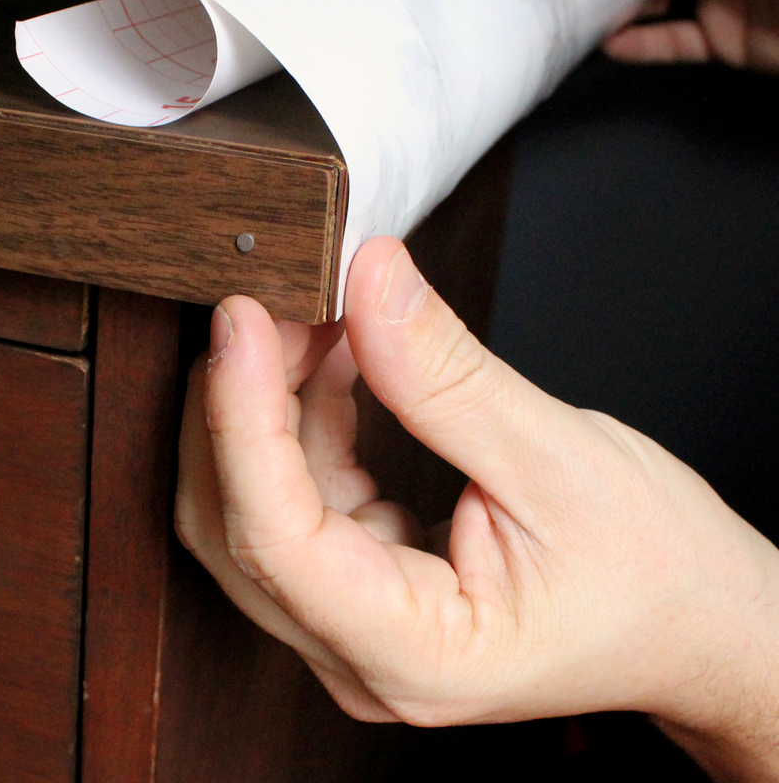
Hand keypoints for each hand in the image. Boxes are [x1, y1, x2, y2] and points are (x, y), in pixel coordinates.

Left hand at [176, 236, 778, 779]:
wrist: (700, 625)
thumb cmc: (657, 573)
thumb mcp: (558, 460)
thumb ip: (444, 375)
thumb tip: (368, 279)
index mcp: (411, 653)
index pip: (274, 540)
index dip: (241, 421)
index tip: (241, 320)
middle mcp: (360, 656)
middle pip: (236, 526)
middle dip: (240, 404)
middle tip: (276, 302)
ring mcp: (352, 627)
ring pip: (254, 509)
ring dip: (269, 403)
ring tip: (319, 316)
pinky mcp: (359, 589)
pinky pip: (297, 500)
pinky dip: (303, 421)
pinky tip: (334, 358)